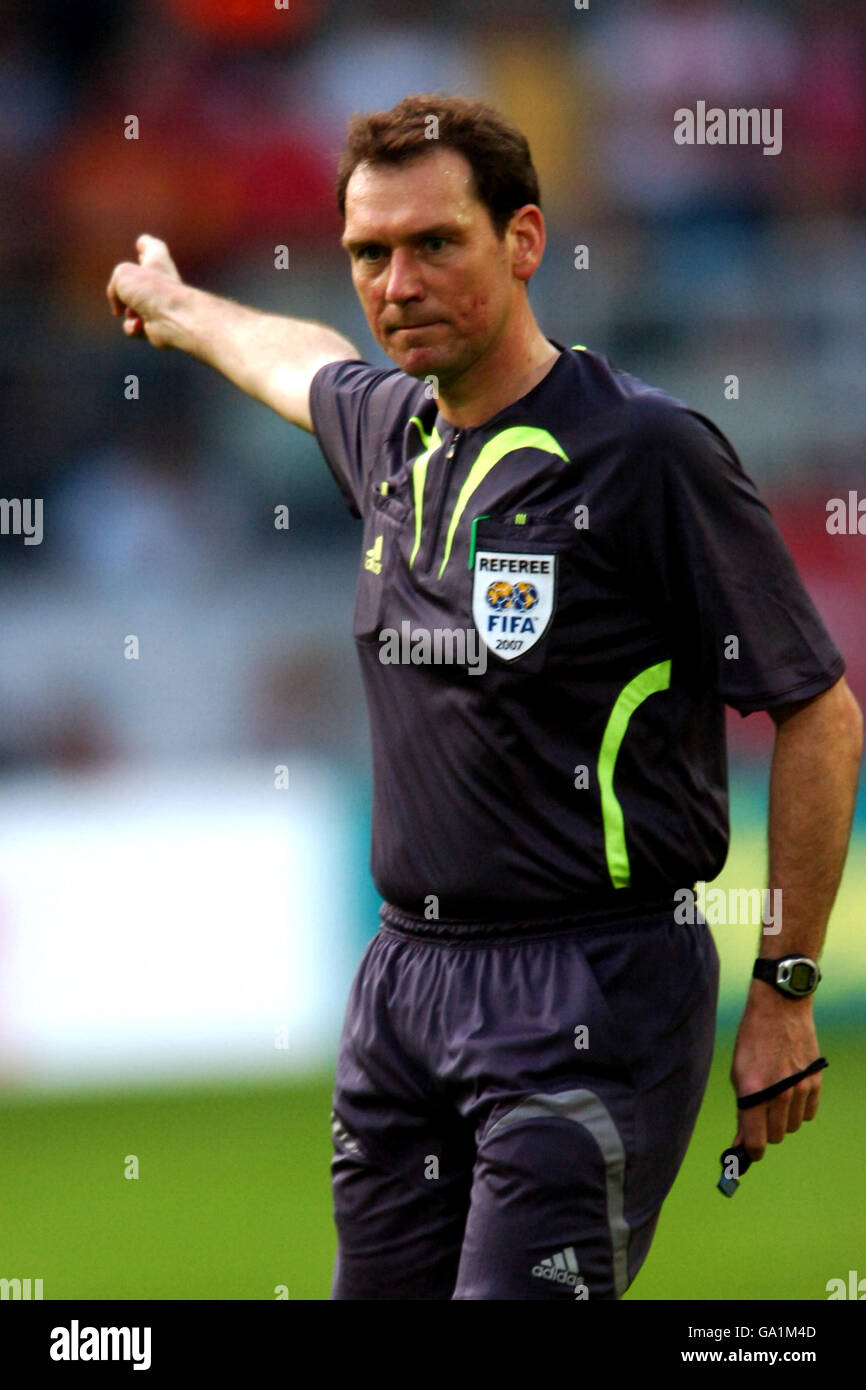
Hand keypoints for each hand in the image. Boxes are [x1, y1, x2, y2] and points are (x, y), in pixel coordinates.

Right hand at [106, 234, 182, 348]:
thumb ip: (115, 286)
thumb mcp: (122, 275)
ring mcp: (161, 305)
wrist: (172, 318)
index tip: (141, 244)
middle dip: (130, 286)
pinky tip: (139, 325)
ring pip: (133, 308)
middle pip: (145, 280)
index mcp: (158, 261)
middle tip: (126, 290)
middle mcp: (162, 282)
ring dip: (128, 312)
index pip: (154, 248)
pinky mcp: (159, 326)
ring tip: (134, 312)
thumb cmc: (151, 290)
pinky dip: (133, 327)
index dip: (146, 245)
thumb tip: (121, 309)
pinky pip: (136, 327)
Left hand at [730, 981, 822, 1161]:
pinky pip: (808, 1113)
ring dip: (783, 1119)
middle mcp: (778, 1093)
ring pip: (793, 1126)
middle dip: (765, 1132)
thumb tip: (742, 1140)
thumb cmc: (752, 1039)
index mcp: (753, 1091)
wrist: (779, 1008)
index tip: (748, 1153)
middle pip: (775, 1136)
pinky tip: (790, 1093)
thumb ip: (742, 1108)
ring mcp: (800, 1088)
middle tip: (759, 1117)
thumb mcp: (738, 1073)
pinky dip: (799, 1110)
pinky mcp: (815, 1082)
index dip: (750, 1152)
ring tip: (774, 1098)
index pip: (756, 1142)